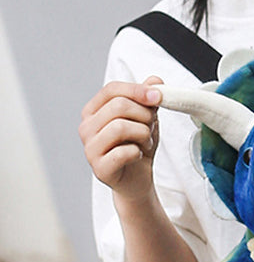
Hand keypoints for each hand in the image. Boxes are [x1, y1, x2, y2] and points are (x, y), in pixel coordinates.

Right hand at [79, 76, 162, 201]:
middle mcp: (86, 127)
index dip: (137, 90)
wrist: (138, 181)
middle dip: (144, 115)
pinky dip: (137, 152)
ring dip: (143, 134)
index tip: (158, 96)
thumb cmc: (138, 147)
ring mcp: (90, 148)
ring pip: (120, 127)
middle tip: (151, 127)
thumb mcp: (146, 120)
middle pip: (118, 106)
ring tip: (145, 142)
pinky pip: (123, 152)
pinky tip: (138, 155)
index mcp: (94, 111)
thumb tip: (156, 81)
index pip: (112, 89)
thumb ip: (148, 100)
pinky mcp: (99, 168)